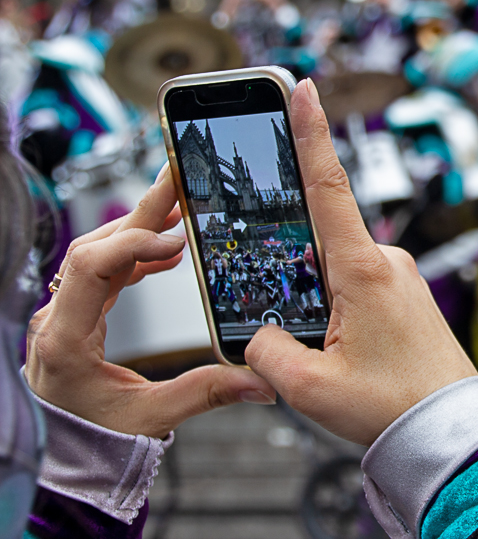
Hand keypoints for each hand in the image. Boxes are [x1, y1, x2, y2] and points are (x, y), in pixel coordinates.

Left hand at [25, 166, 276, 438]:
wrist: (61, 458)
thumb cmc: (90, 443)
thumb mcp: (149, 419)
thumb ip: (205, 394)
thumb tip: (260, 381)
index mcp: (65, 339)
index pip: (90, 267)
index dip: (133, 244)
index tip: (177, 240)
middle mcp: (57, 318)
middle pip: (96, 246)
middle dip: (143, 213)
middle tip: (181, 181)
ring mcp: (63, 314)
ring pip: (97, 252)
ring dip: (139, 230)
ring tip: (180, 213)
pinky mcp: (75, 316)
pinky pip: (103, 270)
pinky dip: (135, 255)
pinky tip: (166, 255)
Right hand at [246, 79, 477, 445]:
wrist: (451, 428)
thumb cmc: (395, 406)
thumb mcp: (309, 387)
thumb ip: (267, 351)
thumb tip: (258, 334)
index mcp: (364, 269)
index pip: (328, 186)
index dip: (311, 134)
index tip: (303, 89)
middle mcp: (387, 262)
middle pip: (320, 239)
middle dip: (294, 267)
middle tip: (300, 323)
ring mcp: (400, 277)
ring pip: (338, 269)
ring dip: (318, 297)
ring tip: (327, 353)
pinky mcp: (406, 295)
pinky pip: (358, 286)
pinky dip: (338, 306)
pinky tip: (341, 347)